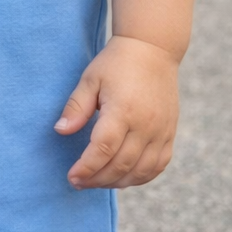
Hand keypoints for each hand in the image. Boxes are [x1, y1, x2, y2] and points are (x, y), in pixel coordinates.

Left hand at [55, 36, 178, 189]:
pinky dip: (141, 177)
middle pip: (121, 165)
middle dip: (97, 179)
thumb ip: (76, 107)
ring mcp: (161, 131)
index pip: (103, 149)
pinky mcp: (170, 133)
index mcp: (123, 109)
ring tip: (97, 181)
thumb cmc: (116, 63)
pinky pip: (158, 165)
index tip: (72, 177)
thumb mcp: (90, 79)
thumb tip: (61, 131)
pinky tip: (123, 178)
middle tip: (79, 182)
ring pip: (141, 171)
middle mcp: (146, 124)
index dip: (86, 168)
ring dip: (117, 182)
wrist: (153, 49)